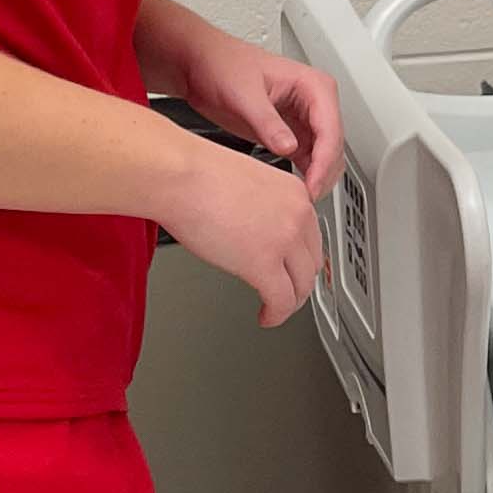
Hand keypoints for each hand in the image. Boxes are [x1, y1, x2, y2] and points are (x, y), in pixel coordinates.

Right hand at [160, 136, 326, 325]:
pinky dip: (277, 315)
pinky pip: (281, 301)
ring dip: (290, 302)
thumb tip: (257, 231)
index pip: (311, 236)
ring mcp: (284, 240)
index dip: (301, 259)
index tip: (294, 270)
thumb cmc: (196, 175)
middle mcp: (297, 215)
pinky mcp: (263, 264)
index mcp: (295, 193)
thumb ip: (262, 207)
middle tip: (287, 294)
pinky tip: (267, 317)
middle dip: (299, 283)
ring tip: (276, 309)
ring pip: (302, 285)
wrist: (180, 175)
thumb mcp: (248, 184)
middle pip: (312, 262)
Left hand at [161, 25, 343, 199]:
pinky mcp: (292, 133)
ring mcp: (305, 119)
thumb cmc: (223, 66)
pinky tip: (293, 189)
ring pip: (325, 156)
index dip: (325, 162)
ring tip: (299, 198)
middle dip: (323, 174)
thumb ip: (268, 122)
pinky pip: (309, 159)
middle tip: (306, 197)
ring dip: (317, 177)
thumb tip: (288, 148)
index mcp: (314, 86)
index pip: (331, 130)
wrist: (202, 66)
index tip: (312, 185)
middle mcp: (315, 102)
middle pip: (333, 146)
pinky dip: (305, 175)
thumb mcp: (244, 94)